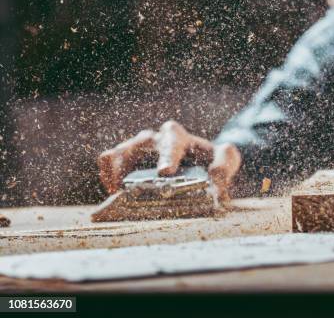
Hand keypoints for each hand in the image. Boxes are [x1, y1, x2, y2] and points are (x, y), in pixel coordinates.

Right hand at [97, 120, 240, 203]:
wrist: (202, 162)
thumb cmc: (212, 159)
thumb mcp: (227, 159)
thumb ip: (224, 165)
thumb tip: (215, 181)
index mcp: (177, 136)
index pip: (171, 144)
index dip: (167, 157)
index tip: (165, 172)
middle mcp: (152, 139)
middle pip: (132, 147)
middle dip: (127, 168)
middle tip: (125, 189)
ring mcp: (135, 149)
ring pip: (114, 155)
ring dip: (113, 176)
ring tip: (117, 197)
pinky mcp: (124, 162)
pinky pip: (107, 163)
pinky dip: (106, 179)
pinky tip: (114, 197)